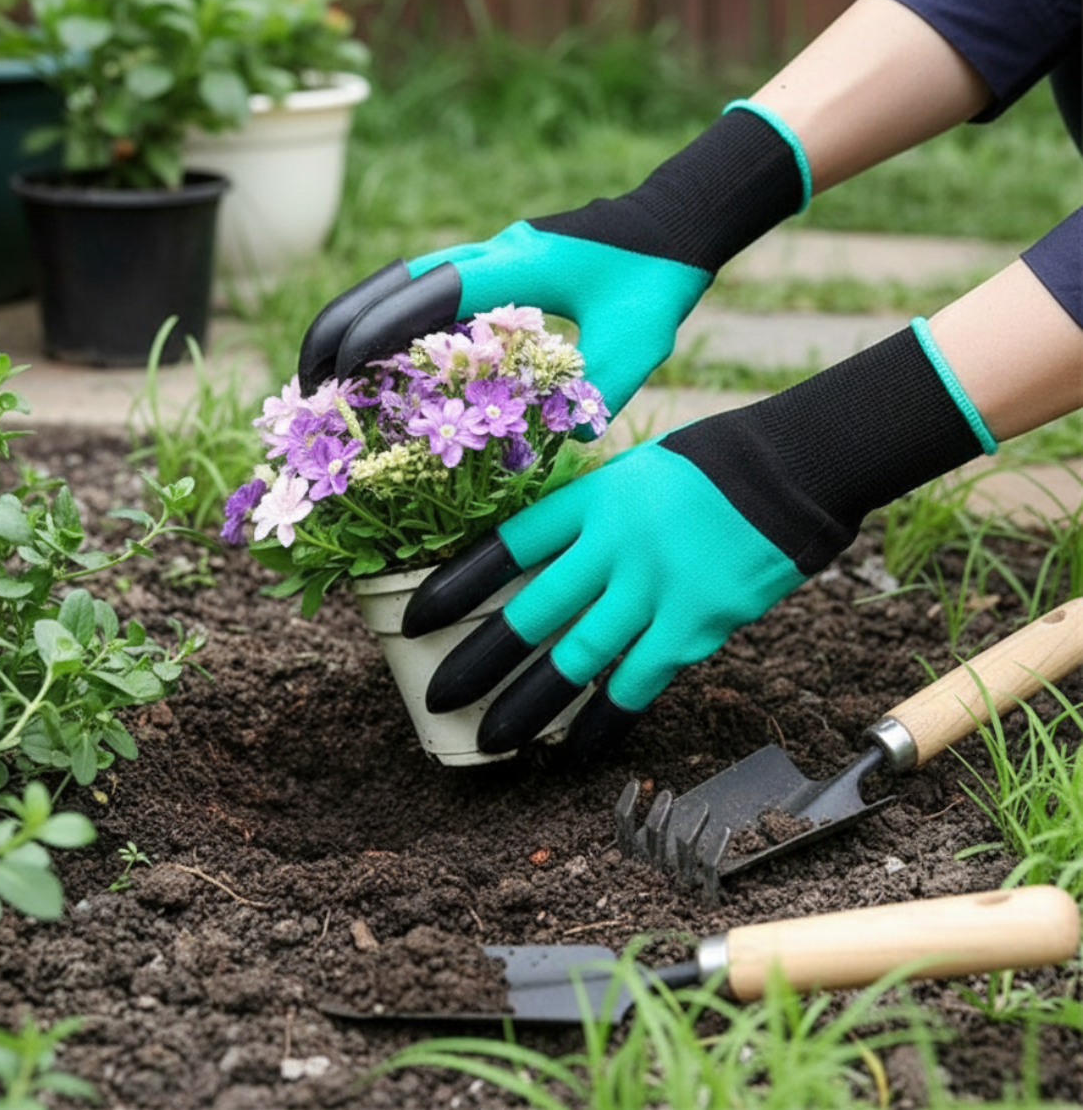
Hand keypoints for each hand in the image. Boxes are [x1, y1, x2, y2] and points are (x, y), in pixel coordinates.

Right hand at [298, 102, 811, 421]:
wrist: (675, 220)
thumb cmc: (658, 280)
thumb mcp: (635, 344)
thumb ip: (594, 393)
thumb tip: (554, 443)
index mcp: (521, 264)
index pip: (433, 292)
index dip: (381, 328)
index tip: (341, 369)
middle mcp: (491, 249)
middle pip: (394, 278)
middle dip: (342, 325)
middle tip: (308, 381)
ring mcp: (487, 250)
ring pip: (400, 277)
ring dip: (356, 317)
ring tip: (323, 369)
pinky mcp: (491, 260)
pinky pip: (424, 286)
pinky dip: (388, 317)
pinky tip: (375, 355)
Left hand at [402, 439, 806, 759]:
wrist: (792, 469)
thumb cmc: (710, 464)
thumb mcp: (632, 471)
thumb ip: (588, 515)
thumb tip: (545, 555)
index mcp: (592, 500)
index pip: (506, 547)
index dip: (457, 586)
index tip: (419, 618)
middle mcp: (613, 546)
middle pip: (530, 612)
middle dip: (479, 660)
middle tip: (437, 696)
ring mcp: (653, 588)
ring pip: (576, 658)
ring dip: (528, 702)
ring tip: (490, 738)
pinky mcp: (694, 625)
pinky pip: (638, 682)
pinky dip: (604, 719)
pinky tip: (574, 748)